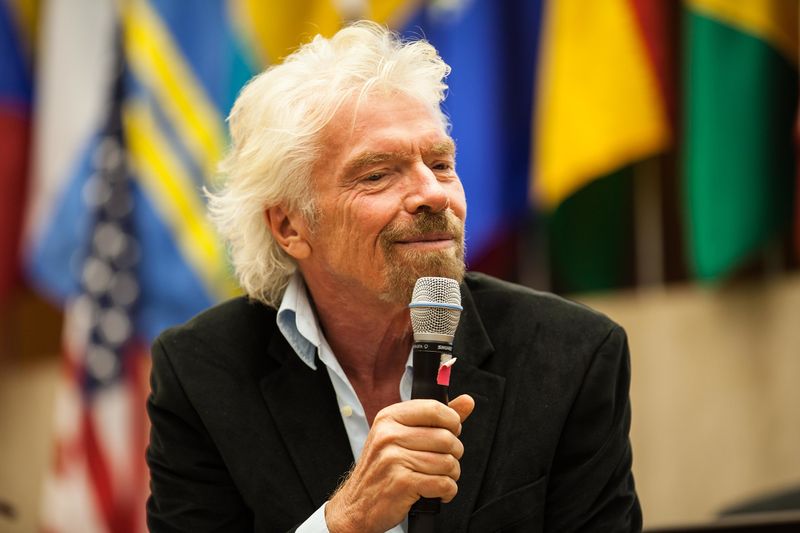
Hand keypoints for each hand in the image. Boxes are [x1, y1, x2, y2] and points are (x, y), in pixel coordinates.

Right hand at [325, 394, 474, 532]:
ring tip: (437, 478)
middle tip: (443, 462)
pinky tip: (435, 492)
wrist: (357, 505)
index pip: (435, 408)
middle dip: (454, 454)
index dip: (452, 422)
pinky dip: (447, 491)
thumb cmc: (383, 469)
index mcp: (389, 418)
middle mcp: (389, 435)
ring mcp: (393, 459)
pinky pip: (444, 484)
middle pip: (446, 438)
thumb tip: (468, 401)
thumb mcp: (402, 436)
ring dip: (451, 475)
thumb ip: (436, 418)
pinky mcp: (401, 483)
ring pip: (448, 463)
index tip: (451, 432)